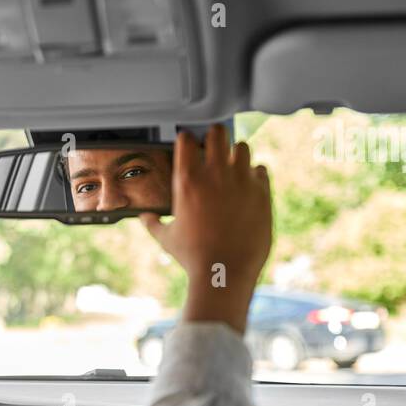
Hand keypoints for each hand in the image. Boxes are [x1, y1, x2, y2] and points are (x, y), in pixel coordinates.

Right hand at [140, 126, 271, 333]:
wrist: (224, 272)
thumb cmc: (193, 257)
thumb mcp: (166, 238)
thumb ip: (153, 223)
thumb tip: (144, 217)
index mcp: (187, 181)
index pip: (186, 139)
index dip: (187, 140)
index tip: (188, 145)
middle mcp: (215, 175)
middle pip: (218, 133)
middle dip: (214, 137)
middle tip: (213, 147)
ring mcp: (241, 181)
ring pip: (243, 147)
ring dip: (236, 154)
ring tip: (233, 165)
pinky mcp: (262, 192)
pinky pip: (261, 170)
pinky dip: (254, 174)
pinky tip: (248, 185)